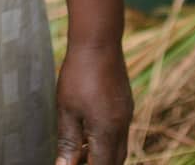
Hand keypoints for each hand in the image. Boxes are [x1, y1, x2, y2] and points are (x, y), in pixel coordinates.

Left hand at [54, 42, 131, 164]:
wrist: (99, 42)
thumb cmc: (79, 74)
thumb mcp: (67, 110)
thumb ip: (68, 141)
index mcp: (107, 130)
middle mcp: (122, 126)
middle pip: (115, 160)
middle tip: (77, 162)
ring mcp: (126, 114)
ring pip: (119, 147)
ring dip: (103, 154)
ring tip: (80, 152)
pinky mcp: (126, 104)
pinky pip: (120, 131)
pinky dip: (107, 139)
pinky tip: (89, 132)